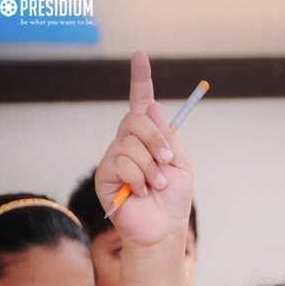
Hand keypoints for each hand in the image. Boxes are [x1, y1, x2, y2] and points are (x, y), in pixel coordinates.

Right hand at [94, 50, 192, 244]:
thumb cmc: (173, 200)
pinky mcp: (105, 175)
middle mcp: (128, 143)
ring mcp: (114, 157)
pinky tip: (139, 193)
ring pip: (130, 143)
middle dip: (156, 140)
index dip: (140, 79)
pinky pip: (121, 162)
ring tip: (155, 186)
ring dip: (150, 167)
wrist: (163, 229)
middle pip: (136, 119)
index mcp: (148, 138)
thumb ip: (166, 136)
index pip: (141, 103)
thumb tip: (148, 105)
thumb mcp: (179, 163)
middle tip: (166, 163)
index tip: (140, 56)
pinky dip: (138, 179)